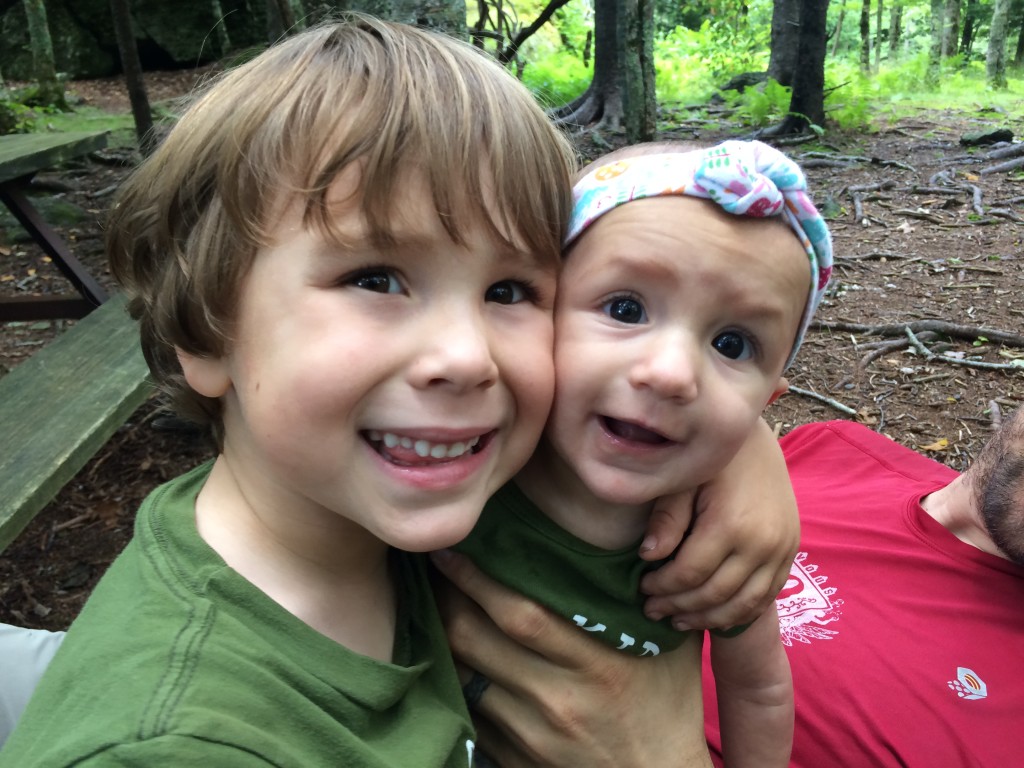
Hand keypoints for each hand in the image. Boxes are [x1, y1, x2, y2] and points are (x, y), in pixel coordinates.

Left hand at [432, 550, 712, 767]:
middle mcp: (557, 698)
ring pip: (462, 673)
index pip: (520, 612)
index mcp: (596, 663)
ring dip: (443, 634)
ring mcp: (530, 732)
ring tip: (437, 602)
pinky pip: (469, 709)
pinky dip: (457, 677)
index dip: (477, 578)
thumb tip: (625, 537)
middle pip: (475, 638)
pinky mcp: (513, 756)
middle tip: (435, 566)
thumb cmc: (668, 704)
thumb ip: (641, 596)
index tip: (453, 549)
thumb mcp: (668, 646)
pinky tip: (457, 653)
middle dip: (446, 596)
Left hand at [640, 419, 797, 629]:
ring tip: (678, 619)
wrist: (759, 442)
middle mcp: (761, 543)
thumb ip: (667, 518)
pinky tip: (713, 614)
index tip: (642, 589)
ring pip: (743, 604)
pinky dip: (738, 613)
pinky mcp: (791, 552)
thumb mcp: (684, 480)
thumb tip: (648, 556)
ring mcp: (781, 550)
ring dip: (708, 618)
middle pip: (715, 593)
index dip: (663, 587)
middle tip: (653, 609)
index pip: (689, 573)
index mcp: (730, 523)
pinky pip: (766, 596)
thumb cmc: (713, 460)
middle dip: (679, 606)